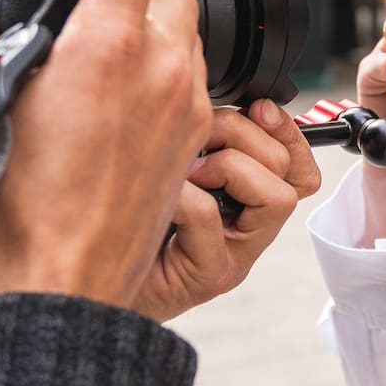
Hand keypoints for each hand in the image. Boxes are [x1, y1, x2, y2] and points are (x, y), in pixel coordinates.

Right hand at [0, 0, 211, 309]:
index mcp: (110, 43)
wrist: (69, 276)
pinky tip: (119, 94)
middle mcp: (161, 65)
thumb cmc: (24, 202)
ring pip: (184, 30)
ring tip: (97, 50)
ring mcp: (186, 101)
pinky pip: (190, 76)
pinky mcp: (195, 134)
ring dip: (148, 24)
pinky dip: (161, 68)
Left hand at [135, 98, 322, 321]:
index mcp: (245, 207)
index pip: (299, 169)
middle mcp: (247, 234)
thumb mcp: (164, 172)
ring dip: (227, 166)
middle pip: (286, 170)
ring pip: (275, 197)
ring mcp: (233, 258)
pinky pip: (209, 216)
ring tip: (185, 171)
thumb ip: (192, 143)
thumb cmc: (116, 228)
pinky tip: (160, 194)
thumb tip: (200, 96)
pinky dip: (183, 194)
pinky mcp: (208, 276)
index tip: (258, 107)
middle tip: (196, 137)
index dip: (286, 131)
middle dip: (240, 134)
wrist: (87, 289)